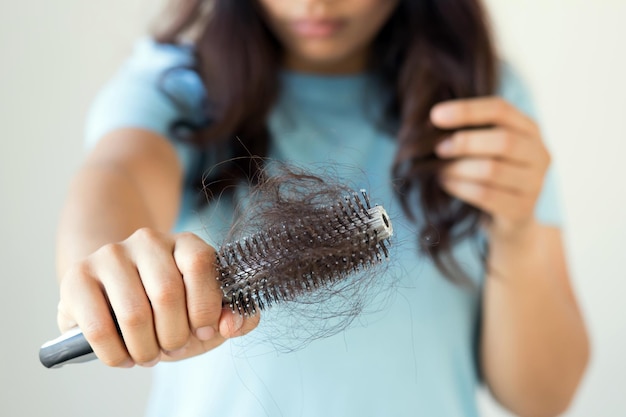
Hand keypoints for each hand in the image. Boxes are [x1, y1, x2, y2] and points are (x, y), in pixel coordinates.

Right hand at [57, 229, 259, 367]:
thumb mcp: (207, 312)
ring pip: (134, 314)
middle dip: (175, 336)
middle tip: (172, 347)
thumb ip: (236, 316)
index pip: (200, 263)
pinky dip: (116, 355)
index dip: (205, 307)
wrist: (117, 294)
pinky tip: (124, 356)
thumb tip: (231, 323)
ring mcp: (110, 255)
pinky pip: (99, 328)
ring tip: (149, 354)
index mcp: (185, 243)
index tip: (204, 331)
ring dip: (147, 349)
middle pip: (167, 293)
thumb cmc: (168, 307)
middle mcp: (148, 240)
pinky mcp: (77, 277)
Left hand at [431, 97, 550, 240]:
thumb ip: (470, 132)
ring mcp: (535, 183)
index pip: (501, 110)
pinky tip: (446, 184)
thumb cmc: (490, 176)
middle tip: (438, 149)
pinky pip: (485, 195)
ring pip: (492, 170)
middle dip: (465, 143)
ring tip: (439, 170)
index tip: (436, 115)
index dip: (467, 110)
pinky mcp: (522, 209)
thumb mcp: (485, 149)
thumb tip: (434, 121)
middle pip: (503, 140)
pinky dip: (459, 187)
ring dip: (458, 168)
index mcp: (530, 130)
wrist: (509, 221)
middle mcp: (540, 154)